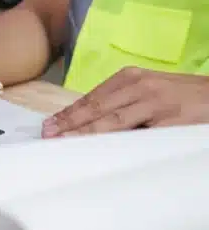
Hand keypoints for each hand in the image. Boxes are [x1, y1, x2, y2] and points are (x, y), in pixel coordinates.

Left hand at [42, 67, 208, 137]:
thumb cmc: (182, 96)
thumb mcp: (149, 90)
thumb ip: (122, 101)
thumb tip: (88, 121)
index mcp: (131, 77)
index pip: (92, 98)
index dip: (69, 113)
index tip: (49, 125)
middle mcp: (140, 87)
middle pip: (97, 108)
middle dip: (69, 123)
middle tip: (48, 136)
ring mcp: (155, 104)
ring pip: (113, 122)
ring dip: (86, 133)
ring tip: (65, 143)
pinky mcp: (169, 123)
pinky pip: (139, 136)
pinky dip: (118, 144)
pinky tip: (102, 152)